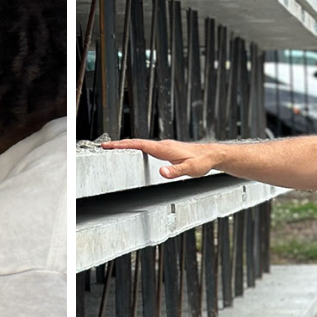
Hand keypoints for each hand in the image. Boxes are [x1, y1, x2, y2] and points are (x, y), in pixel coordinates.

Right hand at [100, 137, 224, 179]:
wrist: (211, 155)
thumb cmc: (202, 162)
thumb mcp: (190, 169)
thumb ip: (175, 171)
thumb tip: (161, 172)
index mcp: (164, 149)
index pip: (138, 145)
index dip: (122, 145)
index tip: (108, 146)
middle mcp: (162, 145)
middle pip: (136, 143)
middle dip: (119, 145)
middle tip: (105, 147)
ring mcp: (164, 147)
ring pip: (141, 145)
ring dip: (127, 146)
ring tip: (114, 149)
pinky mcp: (167, 150)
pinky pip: (147, 148)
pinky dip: (137, 149)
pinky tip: (134, 153)